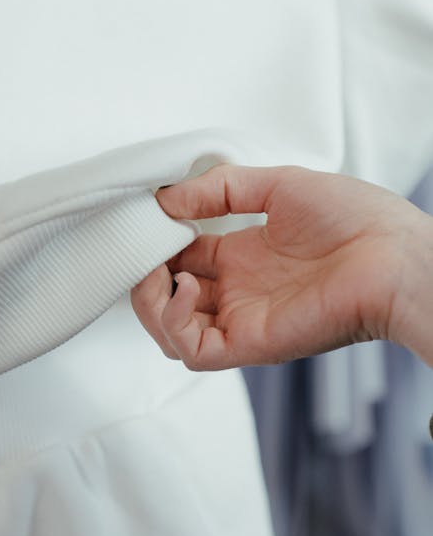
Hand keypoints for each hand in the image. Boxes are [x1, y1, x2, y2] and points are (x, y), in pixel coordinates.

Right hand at [131, 164, 432, 369]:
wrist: (394, 254)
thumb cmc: (356, 218)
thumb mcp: (279, 184)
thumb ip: (221, 188)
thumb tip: (166, 200)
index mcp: (243, 258)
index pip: (180, 259)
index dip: (156, 245)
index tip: (146, 220)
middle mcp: (238, 293)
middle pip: (167, 299)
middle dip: (143, 275)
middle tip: (142, 249)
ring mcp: (242, 320)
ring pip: (170, 333)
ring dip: (150, 302)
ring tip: (159, 272)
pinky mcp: (250, 344)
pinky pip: (193, 351)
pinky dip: (174, 322)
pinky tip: (186, 288)